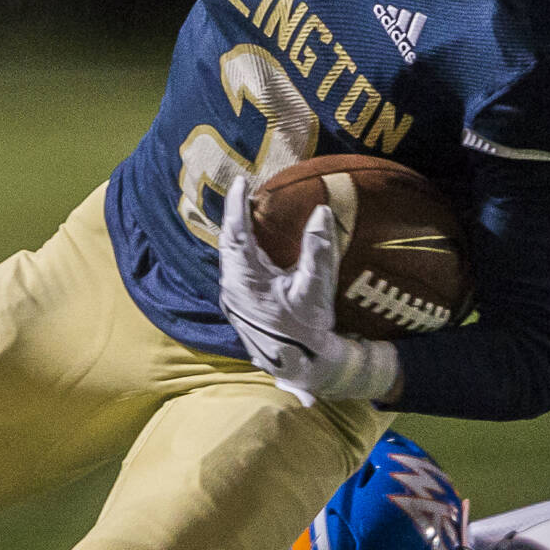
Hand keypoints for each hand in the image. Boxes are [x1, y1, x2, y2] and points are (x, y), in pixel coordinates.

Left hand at [217, 178, 397, 407]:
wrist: (302, 367)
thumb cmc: (307, 330)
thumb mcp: (316, 289)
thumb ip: (318, 250)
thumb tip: (322, 211)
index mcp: (245, 279)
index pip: (236, 232)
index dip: (237, 205)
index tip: (240, 182)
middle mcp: (232, 287)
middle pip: (227, 243)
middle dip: (235, 217)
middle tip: (244, 193)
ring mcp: (233, 298)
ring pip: (229, 257)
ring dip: (237, 235)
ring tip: (247, 214)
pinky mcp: (240, 306)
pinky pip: (235, 268)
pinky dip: (242, 251)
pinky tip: (255, 248)